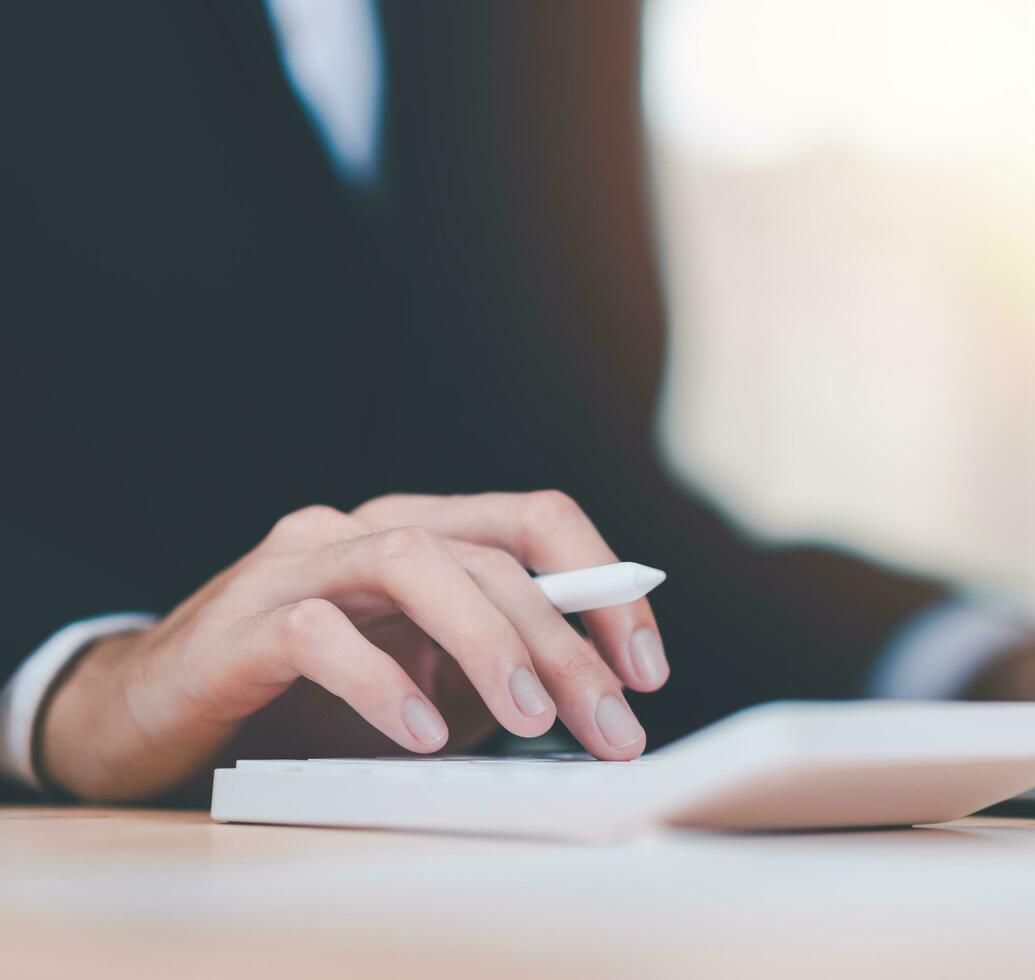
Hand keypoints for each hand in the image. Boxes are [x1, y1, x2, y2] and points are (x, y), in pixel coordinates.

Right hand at [40, 492, 669, 801]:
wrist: (142, 717)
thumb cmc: (300, 704)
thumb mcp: (424, 687)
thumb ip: (496, 675)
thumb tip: (597, 704)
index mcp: (422, 532)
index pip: (535, 522)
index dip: (606, 585)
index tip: (648, 671)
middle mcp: (364, 530)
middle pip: (488, 553)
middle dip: (565, 643)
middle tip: (611, 726)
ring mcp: (299, 566)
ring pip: (415, 562)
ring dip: (489, 643)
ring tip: (530, 721)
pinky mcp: (238, 622)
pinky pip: (319, 631)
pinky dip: (381, 681)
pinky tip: (421, 734)